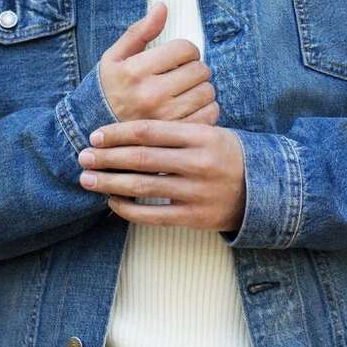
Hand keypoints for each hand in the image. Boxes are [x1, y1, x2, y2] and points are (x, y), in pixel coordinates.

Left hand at [77, 119, 245, 231]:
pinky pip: (153, 215)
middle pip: (141, 158)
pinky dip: (128, 209)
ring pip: (143, 187)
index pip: (149, 131)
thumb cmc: (228, 155)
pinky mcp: (194, 218)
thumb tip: (128, 128)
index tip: (96, 135)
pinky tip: (112, 201)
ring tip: (88, 179)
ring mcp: (196, 193)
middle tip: (82, 156)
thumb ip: (176, 130)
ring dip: (110, 182)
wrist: (264, 191)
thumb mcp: (211, 132)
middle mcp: (198, 163)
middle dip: (107, 157)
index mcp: (201, 136)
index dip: (118, 133)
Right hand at [98, 2, 218, 124]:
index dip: (186, 50)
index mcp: (136, 71)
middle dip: (195, 68)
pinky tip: (190, 108)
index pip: (185, 49)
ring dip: (201, 88)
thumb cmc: (110, 89)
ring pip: (208, 91)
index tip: (178, 58)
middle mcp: (151, 95)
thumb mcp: (115, 57)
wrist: (99, 132)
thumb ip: (140, 31)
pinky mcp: (178, 134)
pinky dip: (206, 108)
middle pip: (200, 70)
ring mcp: (166, 119)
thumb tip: (162, 6)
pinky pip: (210, 113)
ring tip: (185, 91)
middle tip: (183, 75)